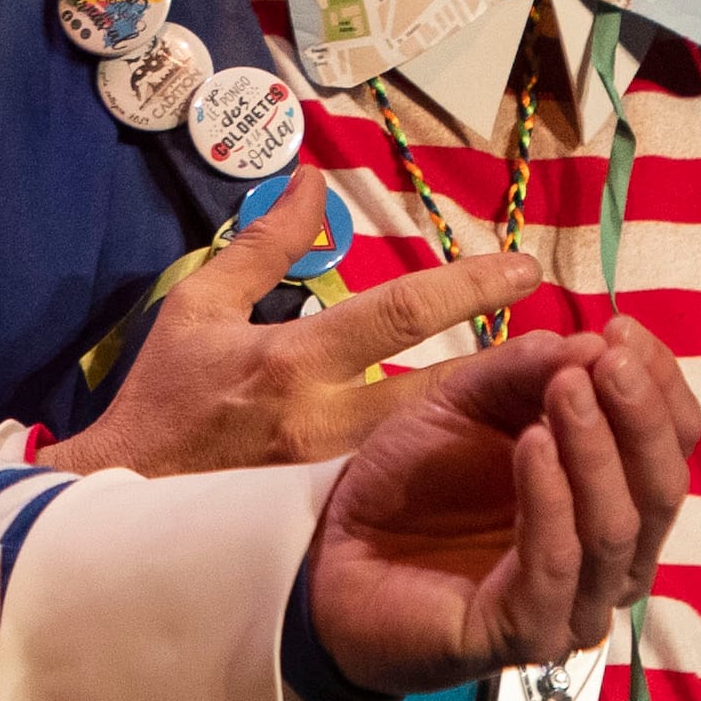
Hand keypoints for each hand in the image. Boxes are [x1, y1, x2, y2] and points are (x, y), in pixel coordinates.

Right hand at [49, 177, 544, 474]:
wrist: (120, 504)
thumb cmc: (161, 398)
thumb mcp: (198, 307)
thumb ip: (262, 243)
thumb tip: (311, 179)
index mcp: (292, 361)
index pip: (396, 313)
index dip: (467, 288)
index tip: (524, 270)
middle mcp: (323, 423)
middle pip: (439, 393)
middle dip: (511, 370)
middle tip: (580, 349)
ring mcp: (332, 481)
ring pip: (433, 451)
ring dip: (493, 426)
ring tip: (560, 401)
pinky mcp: (330, 520)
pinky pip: (406, 494)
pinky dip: (453, 476)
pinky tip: (504, 463)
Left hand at [302, 321, 700, 698]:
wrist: (333, 556)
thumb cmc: (415, 482)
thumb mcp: (467, 401)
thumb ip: (527, 371)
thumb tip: (594, 342)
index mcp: (614, 499)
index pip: (673, 444)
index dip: (658, 384)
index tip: (622, 328)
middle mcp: (611, 560)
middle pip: (662, 489)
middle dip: (638, 416)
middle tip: (605, 359)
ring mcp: (574, 604)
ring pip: (617, 528)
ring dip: (596, 450)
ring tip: (565, 389)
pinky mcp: (525, 634)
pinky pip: (556, 566)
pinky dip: (551, 501)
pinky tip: (531, 445)